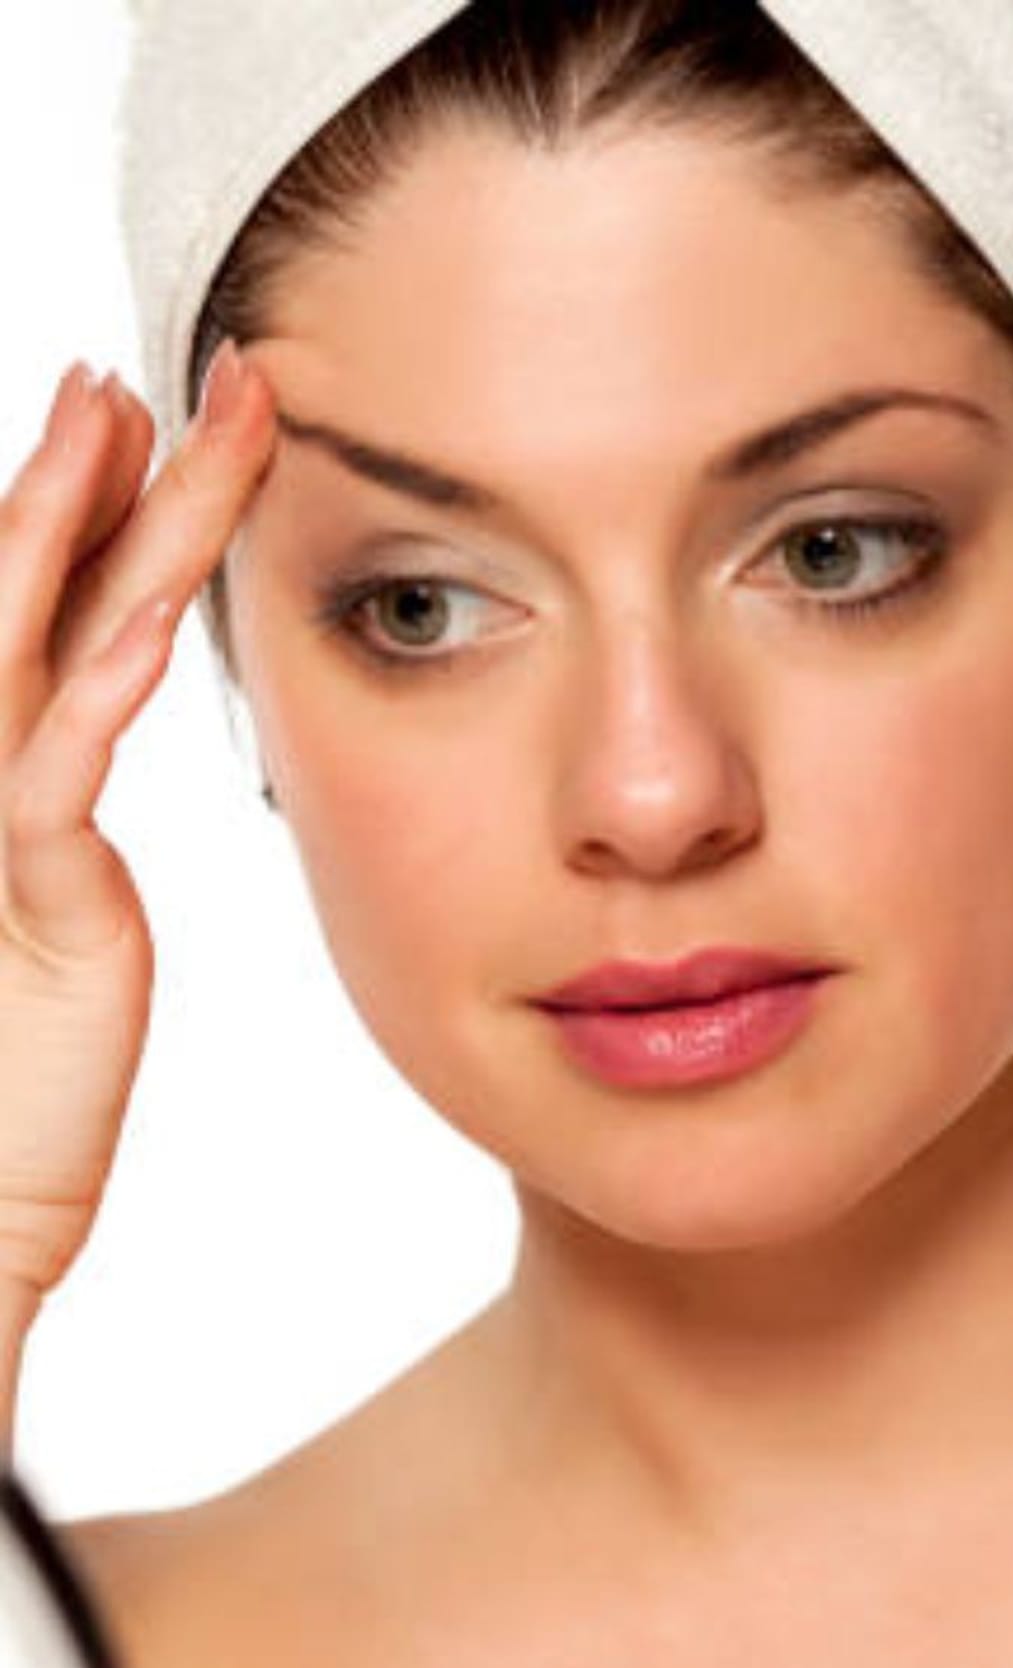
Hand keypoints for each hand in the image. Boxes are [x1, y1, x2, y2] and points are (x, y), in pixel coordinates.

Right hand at [0, 344, 275, 1327]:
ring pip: (35, 650)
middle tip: (122, 376)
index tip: (130, 436)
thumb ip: (52, 841)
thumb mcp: (44, 941)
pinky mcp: (17, 895)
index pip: (37, 631)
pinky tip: (156, 603)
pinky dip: (102, 677)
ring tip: (128, 417)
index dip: (76, 525)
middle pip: (22, 605)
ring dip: (86, 530)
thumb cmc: (10, 1104)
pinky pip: (60, 769)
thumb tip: (76, 765)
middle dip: (75, 484)